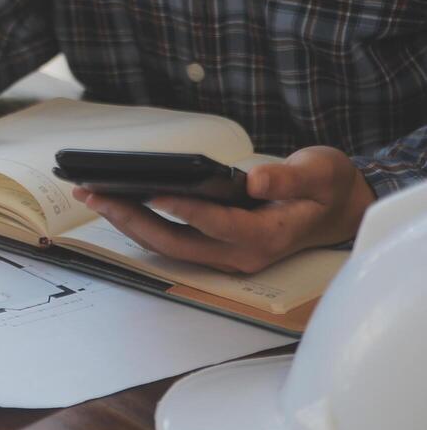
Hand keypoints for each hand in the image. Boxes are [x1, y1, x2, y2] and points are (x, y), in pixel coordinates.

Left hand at [75, 146, 376, 273]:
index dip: (185, 210)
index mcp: (269, 235)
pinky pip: (170, 240)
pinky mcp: (213, 250)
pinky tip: (114, 202)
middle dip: (132, 218)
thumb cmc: (326, 187)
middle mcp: (241, 254)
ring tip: (92, 194)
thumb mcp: (320, 173)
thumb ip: (290, 178)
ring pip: (166, 244)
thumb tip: (257, 179)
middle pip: (176, 241)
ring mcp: (225, 256)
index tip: (152, 192)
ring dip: (127, 222)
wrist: (337, 210)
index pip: (219, 225)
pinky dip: (140, 222)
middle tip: (95, 193)